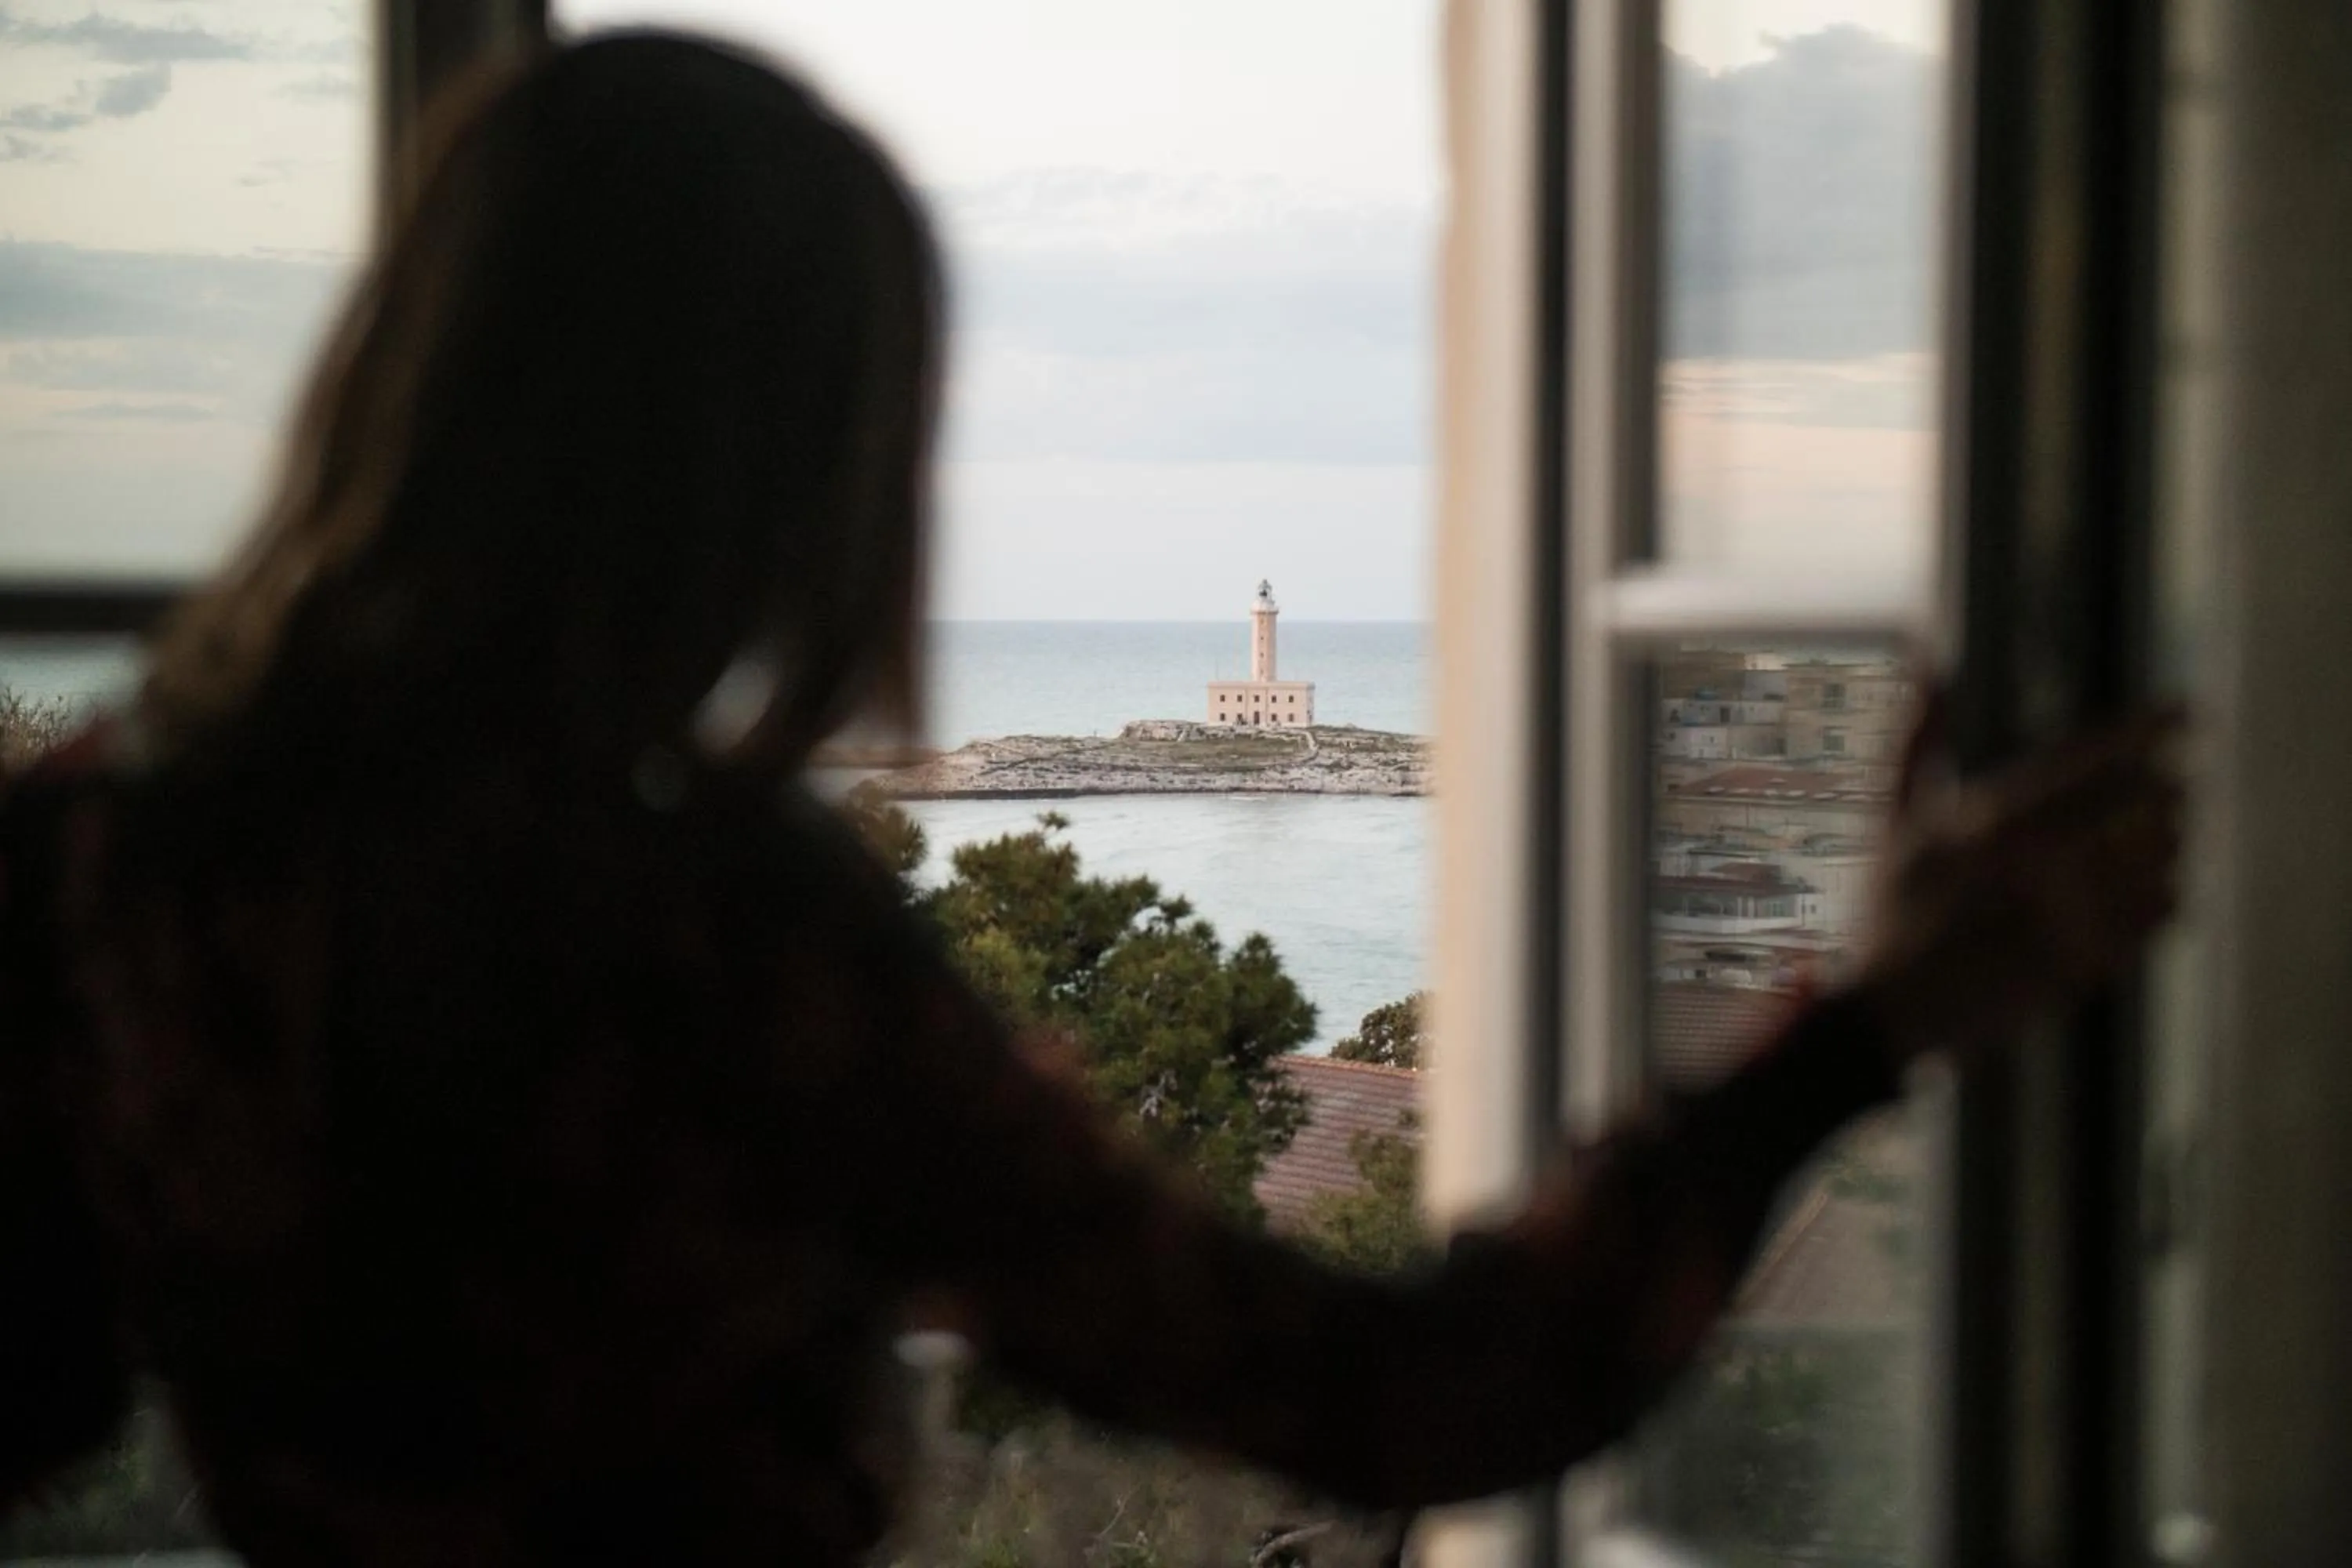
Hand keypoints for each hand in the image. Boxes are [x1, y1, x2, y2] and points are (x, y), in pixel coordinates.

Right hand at [1851, 698, 2186, 1067]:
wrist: (1892, 1009)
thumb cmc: (1889, 908)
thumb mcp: (1894, 817)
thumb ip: (1918, 737)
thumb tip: (1926, 660)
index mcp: (1995, 819)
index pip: (2092, 758)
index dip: (2148, 729)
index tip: (2186, 712)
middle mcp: (2041, 861)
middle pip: (2143, 804)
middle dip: (2168, 790)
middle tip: (2173, 788)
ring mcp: (2070, 913)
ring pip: (2163, 858)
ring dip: (2172, 841)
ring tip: (2164, 837)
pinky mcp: (2093, 958)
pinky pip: (2163, 912)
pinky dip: (2170, 893)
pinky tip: (2156, 888)